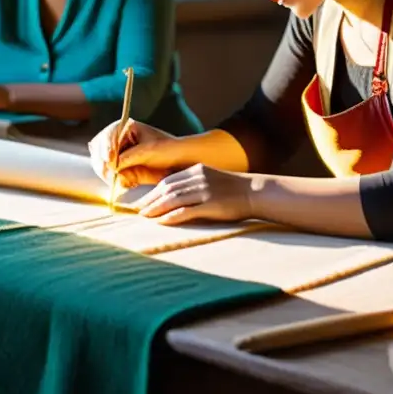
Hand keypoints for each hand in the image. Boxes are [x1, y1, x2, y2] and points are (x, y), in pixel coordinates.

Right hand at [88, 118, 186, 187]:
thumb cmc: (167, 149)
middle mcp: (117, 138)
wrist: (179, 160)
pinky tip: (122, 182)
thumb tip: (112, 166)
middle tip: (109, 174)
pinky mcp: (119, 166)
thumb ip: (129, 157)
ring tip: (116, 180)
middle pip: (99, 148)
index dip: (106, 147)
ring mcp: (116, 152)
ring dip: (105, 171)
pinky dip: (110, 178)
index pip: (108, 134)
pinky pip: (107, 172)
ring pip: (100, 161)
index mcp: (125, 127)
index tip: (110, 160)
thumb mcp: (148, 151)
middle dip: (102, 161)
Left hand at [133, 164, 252, 225]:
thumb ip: (194, 185)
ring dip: (156, 209)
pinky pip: (187, 210)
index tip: (141, 203)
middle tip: (137, 212)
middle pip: (166, 189)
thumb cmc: (234, 190)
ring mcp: (204, 190)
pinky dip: (172, 216)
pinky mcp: (211, 204)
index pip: (167, 182)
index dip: (151, 193)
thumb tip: (175, 198)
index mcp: (197, 170)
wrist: (255, 193)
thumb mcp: (211, 180)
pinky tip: (162, 222)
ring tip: (145, 218)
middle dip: (149, 201)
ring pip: (173, 199)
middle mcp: (198, 178)